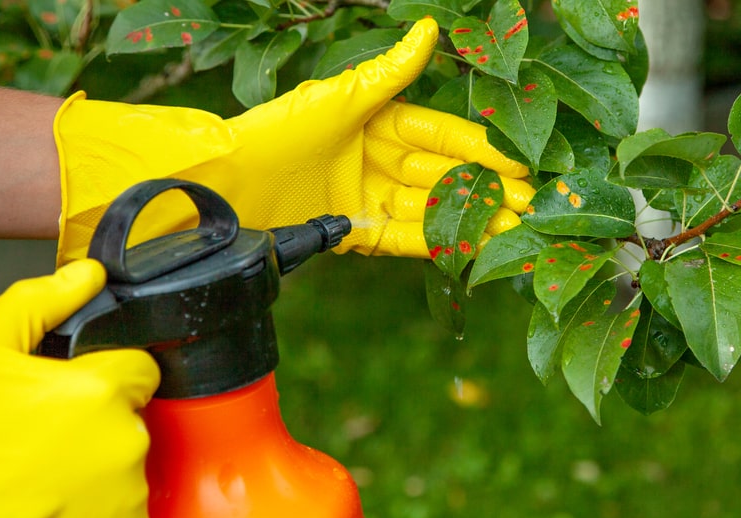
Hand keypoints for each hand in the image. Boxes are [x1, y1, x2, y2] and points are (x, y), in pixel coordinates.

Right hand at [0, 260, 159, 517]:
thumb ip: (37, 305)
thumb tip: (85, 274)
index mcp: (101, 390)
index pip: (141, 367)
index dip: (112, 372)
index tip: (85, 387)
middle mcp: (124, 441)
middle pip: (130, 416)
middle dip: (97, 420)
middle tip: (47, 437)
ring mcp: (125, 492)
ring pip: (125, 463)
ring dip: (96, 466)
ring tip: (44, 475)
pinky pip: (126, 509)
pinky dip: (99, 507)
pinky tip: (57, 504)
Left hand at [55, 18, 529, 262]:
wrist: (227, 184)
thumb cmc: (278, 131)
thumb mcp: (339, 98)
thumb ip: (389, 73)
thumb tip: (430, 28)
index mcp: (376, 121)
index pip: (441, 135)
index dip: (482, 148)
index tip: (522, 161)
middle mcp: (375, 159)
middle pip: (442, 175)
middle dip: (488, 190)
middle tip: (534, 204)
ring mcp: (365, 197)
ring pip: (429, 209)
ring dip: (471, 219)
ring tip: (515, 230)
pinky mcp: (351, 232)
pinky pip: (402, 237)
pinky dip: (435, 241)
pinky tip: (470, 246)